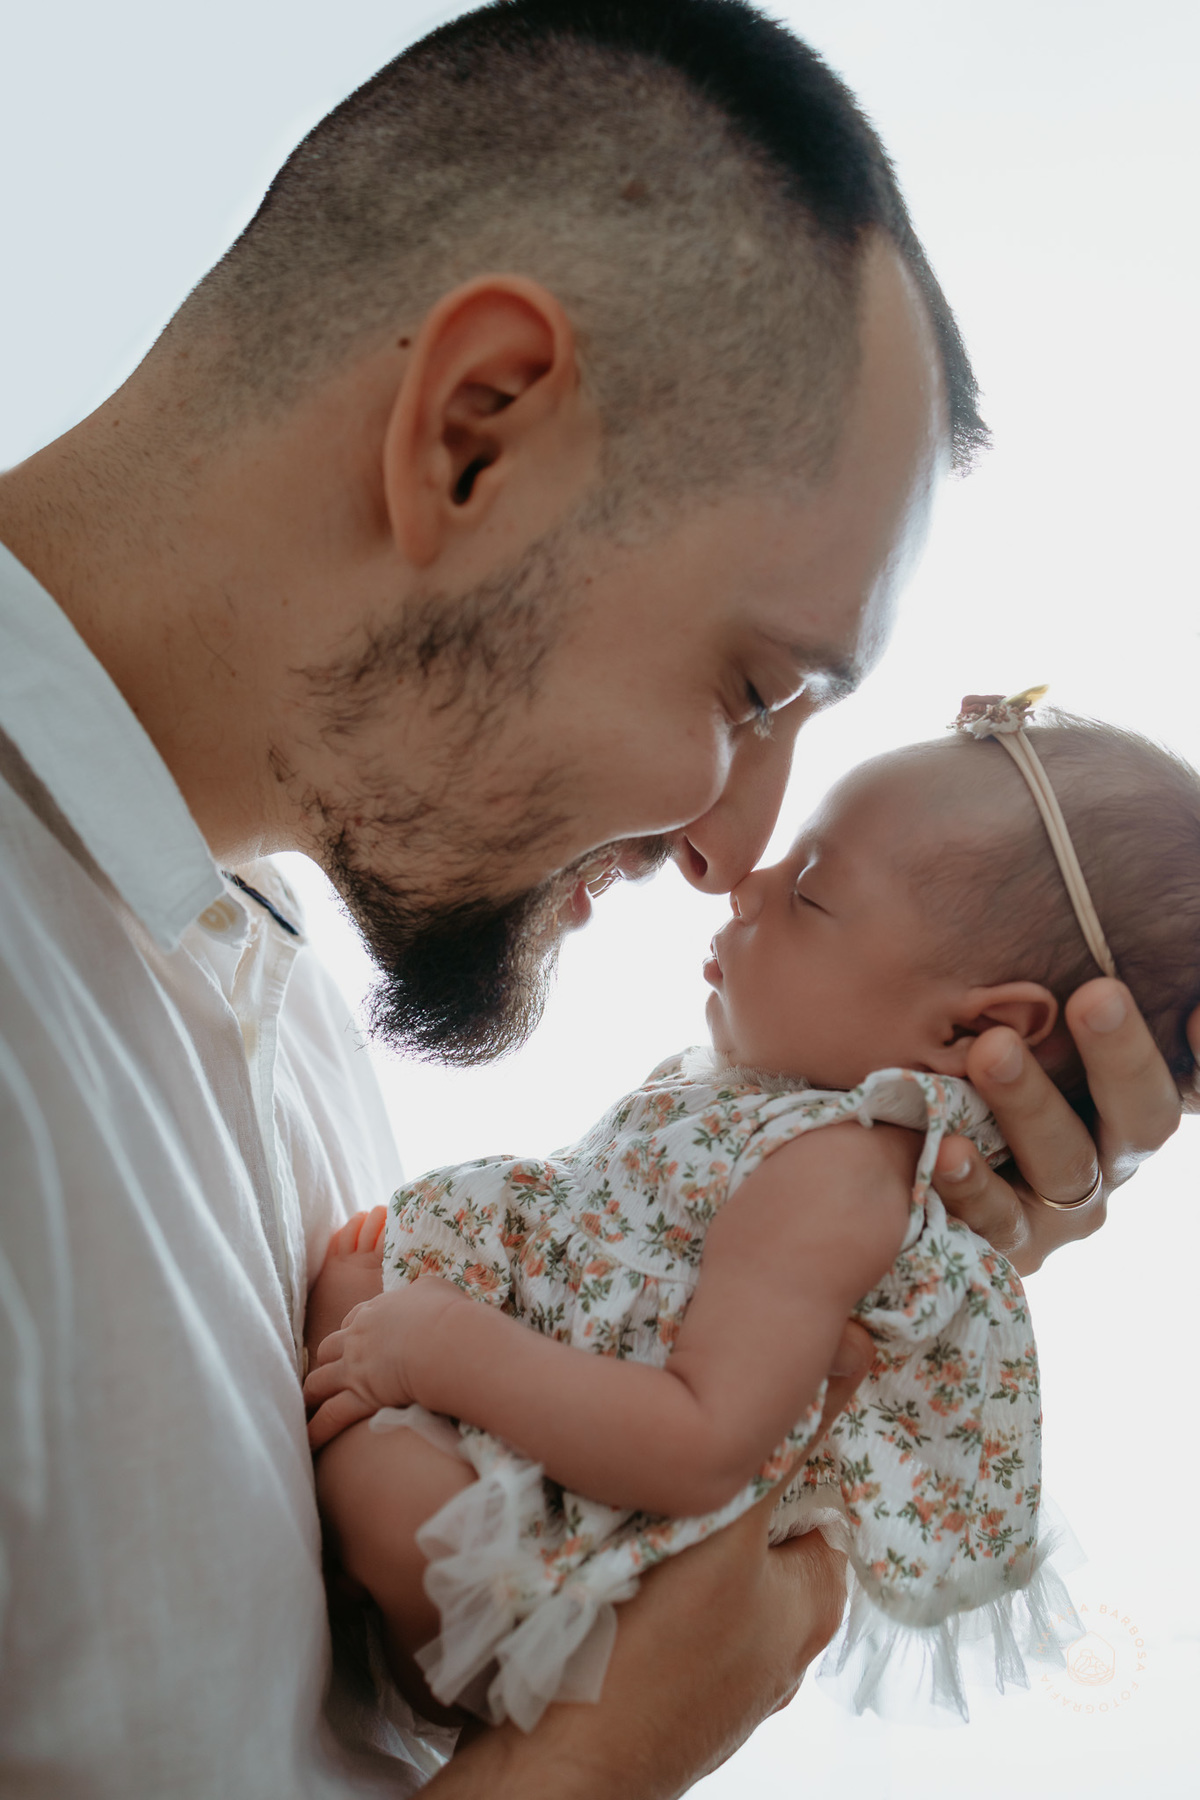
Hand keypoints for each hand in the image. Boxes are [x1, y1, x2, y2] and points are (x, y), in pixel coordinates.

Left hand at [304, 1276, 464, 1450]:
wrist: (443, 1340)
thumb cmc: (446, 1313)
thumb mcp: (435, 1288)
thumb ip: (423, 1289)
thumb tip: (424, 1291)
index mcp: (376, 1310)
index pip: (354, 1319)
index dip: (351, 1330)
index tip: (354, 1339)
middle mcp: (358, 1336)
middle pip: (329, 1348)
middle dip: (327, 1360)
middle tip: (330, 1372)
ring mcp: (355, 1367)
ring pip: (319, 1381)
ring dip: (312, 1394)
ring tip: (307, 1406)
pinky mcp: (360, 1396)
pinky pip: (330, 1415)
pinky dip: (317, 1429)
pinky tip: (309, 1443)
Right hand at [420, 1322, 872, 1798]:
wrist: (545, 1773)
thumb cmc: (644, 1666)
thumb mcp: (729, 1535)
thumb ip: (783, 1445)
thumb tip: (850, 1347)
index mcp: (810, 1604)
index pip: (819, 1487)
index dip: (786, 1428)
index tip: (744, 1376)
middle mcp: (769, 1638)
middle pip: (752, 1515)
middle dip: (718, 1464)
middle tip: (676, 1403)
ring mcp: (705, 1661)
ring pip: (695, 1550)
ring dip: (666, 1506)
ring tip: (629, 1450)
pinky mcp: (645, 1671)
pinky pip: (650, 1587)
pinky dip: (629, 1550)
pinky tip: (592, 1518)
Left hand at [932, 978, 1180, 1273]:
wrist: (900, 1154)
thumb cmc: (976, 1058)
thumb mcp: (1026, 1027)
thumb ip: (1064, 1003)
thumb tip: (1145, 952)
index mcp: (1131, 1102)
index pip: (1191, 1085)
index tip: (1197, 1017)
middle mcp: (1114, 1155)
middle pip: (1145, 1117)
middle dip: (1123, 1055)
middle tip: (1098, 995)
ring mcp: (1066, 1207)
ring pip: (1066, 1161)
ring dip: (1031, 1104)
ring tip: (993, 1050)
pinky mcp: (1008, 1241)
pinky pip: (996, 1219)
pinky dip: (973, 1184)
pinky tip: (948, 1149)